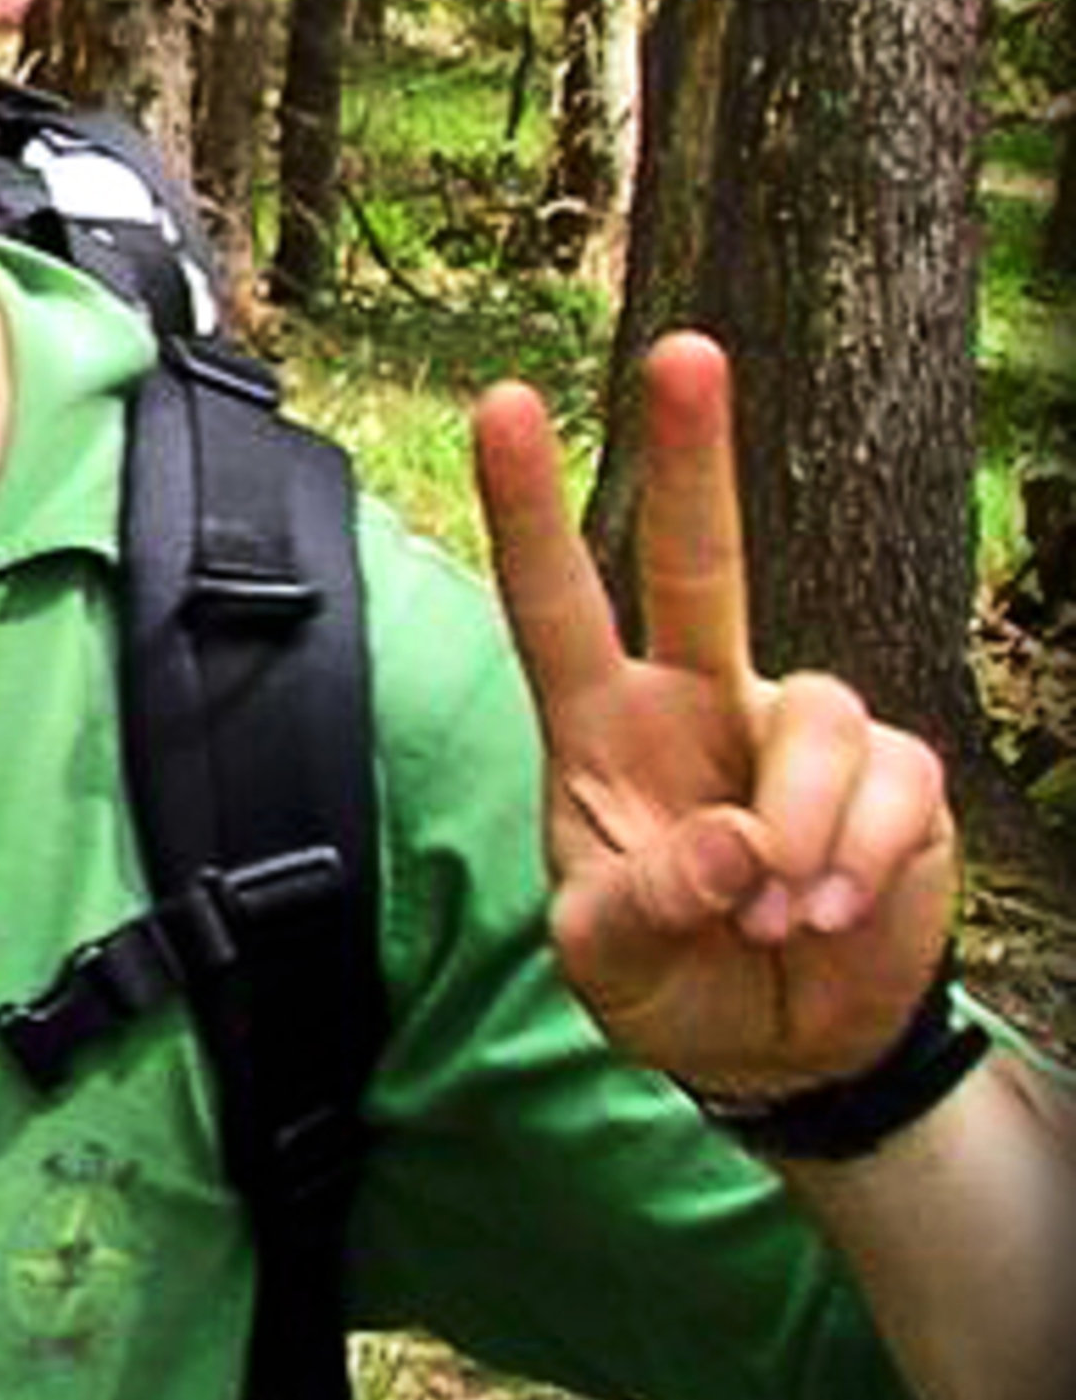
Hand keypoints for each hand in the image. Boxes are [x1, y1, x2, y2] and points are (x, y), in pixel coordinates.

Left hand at [472, 332, 958, 1098]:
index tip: (506, 403)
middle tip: (682, 351)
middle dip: (691, 455)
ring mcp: (795, 730)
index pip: (553, 603)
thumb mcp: (609, 966)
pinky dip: (863, 860)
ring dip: (804, 829)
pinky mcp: (892, 776)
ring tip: (781, 916)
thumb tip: (733, 848)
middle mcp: (698, 699)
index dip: (529, 507)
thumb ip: (644, 908)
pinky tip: (836, 911)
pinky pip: (893, 783)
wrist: (779, 1048)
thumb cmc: (668, 978)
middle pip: (697, 558)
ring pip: (818, 712)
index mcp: (602, 726)